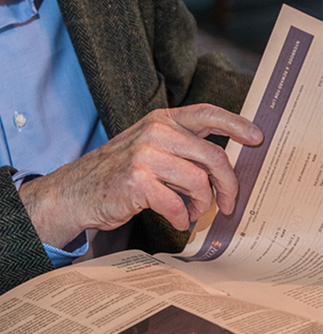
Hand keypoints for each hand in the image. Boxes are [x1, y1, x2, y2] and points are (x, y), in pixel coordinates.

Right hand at [19, 104, 262, 249]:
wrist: (75, 191)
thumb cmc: (117, 173)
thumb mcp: (148, 147)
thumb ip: (180, 148)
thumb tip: (223, 168)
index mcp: (160, 119)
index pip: (206, 113)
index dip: (236, 124)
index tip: (257, 138)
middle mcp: (154, 131)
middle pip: (213, 156)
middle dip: (229, 185)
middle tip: (228, 204)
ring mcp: (145, 155)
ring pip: (199, 183)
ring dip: (202, 206)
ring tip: (194, 213)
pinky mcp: (137, 181)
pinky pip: (177, 204)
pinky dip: (181, 218)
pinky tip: (175, 219)